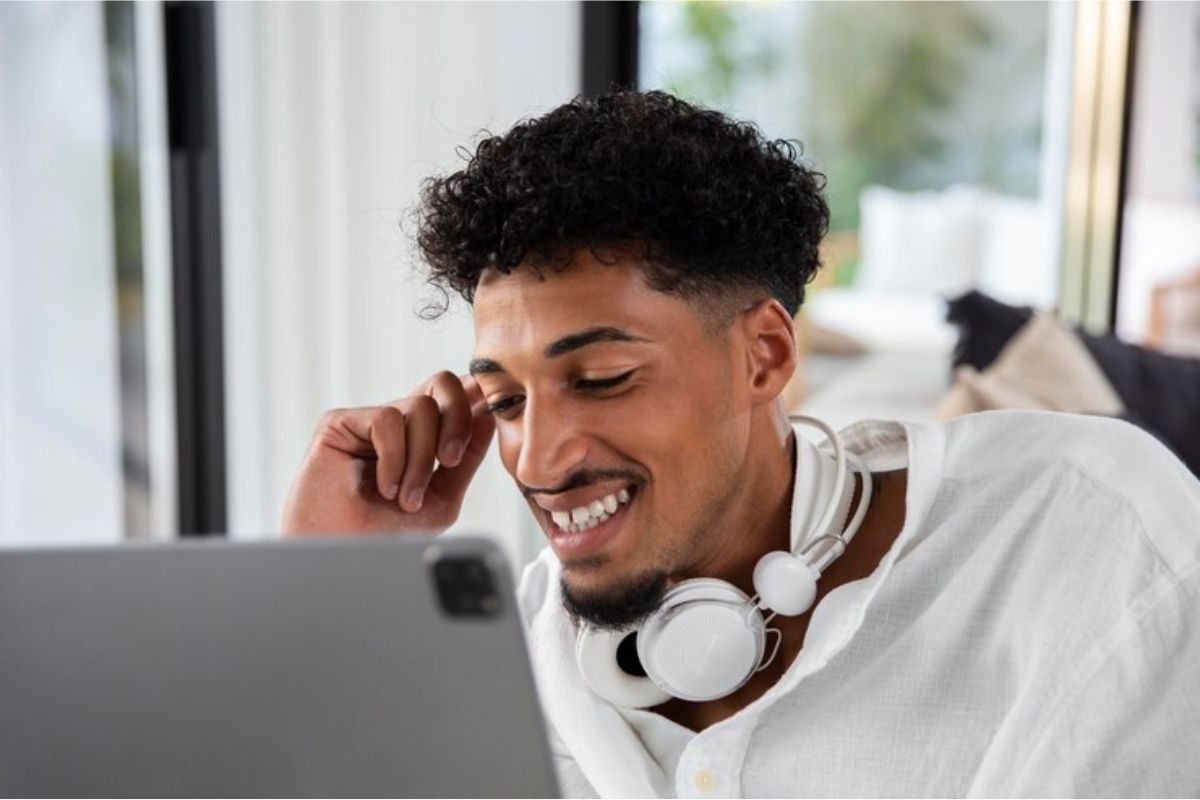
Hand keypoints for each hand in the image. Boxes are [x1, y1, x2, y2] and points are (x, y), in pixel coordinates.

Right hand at [281, 372, 495, 535]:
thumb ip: (465, 460)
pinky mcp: (340, 422)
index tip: (491, 409)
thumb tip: (487, 417)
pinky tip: (383, 486)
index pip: (454, 398)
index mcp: (422, 436)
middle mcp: (397, 422)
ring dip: (420, 459)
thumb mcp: (443, 499)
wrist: (343, 558)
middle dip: (457, 419)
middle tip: (449, 460)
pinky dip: (393, 458)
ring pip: (419, 407)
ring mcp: (368, 420)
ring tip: (405, 497)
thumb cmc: (385, 532)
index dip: (475, 396)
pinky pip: (386, 420)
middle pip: (442, 383)